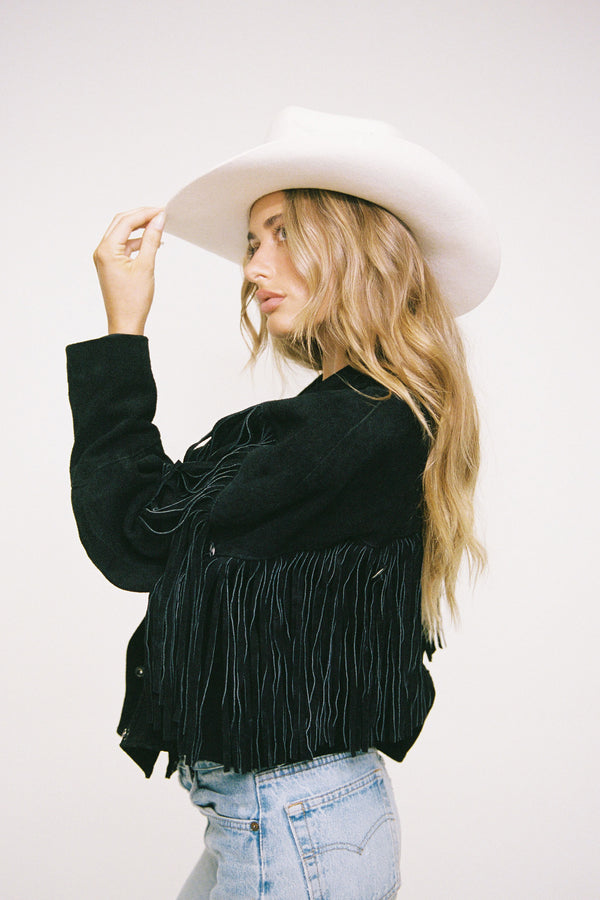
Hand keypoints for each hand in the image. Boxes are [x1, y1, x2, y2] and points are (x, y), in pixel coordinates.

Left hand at [93, 207, 164, 334]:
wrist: (125, 322)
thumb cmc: (133, 301)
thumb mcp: (146, 266)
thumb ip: (152, 240)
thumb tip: (158, 220)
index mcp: (106, 250)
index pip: (126, 222)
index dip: (145, 213)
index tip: (162, 211)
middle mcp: (102, 251)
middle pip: (121, 223)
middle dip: (141, 216)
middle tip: (161, 214)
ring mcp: (105, 258)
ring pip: (122, 233)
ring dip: (140, 228)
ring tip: (159, 226)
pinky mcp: (111, 264)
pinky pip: (124, 245)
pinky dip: (137, 241)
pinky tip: (152, 242)